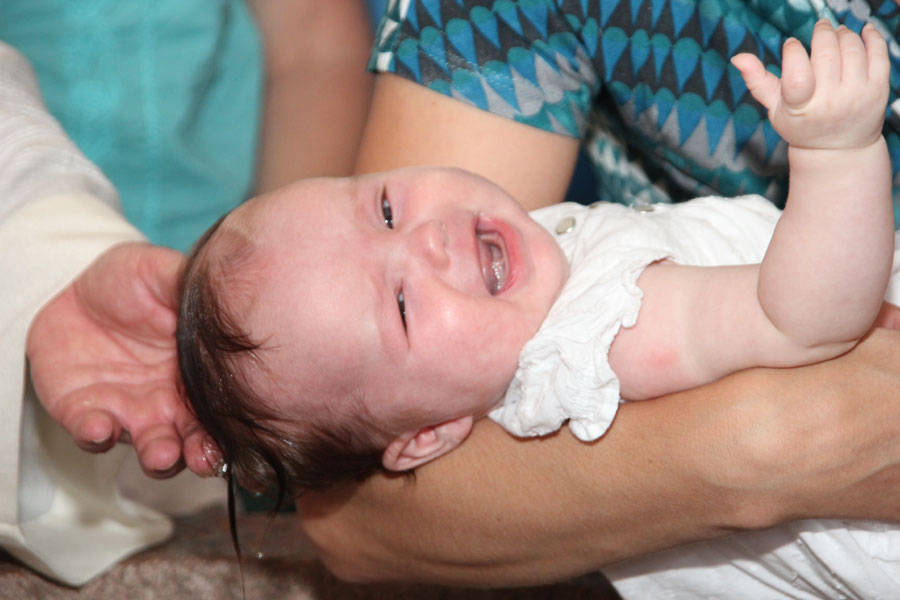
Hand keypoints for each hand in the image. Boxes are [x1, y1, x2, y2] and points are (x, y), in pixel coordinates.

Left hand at [26, 242, 217, 477]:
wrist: (75, 289)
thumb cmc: (131, 283)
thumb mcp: (164, 272)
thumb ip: (189, 284)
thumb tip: (225, 286)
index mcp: (199, 375)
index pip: (224, 409)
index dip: (234, 427)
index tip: (240, 434)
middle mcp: (172, 404)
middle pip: (197, 442)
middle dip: (202, 456)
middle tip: (204, 456)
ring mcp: (130, 413)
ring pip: (152, 449)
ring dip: (159, 456)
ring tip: (162, 453)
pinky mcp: (84, 414)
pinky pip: (92, 433)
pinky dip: (96, 435)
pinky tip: (98, 426)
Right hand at [732, 20, 888, 149]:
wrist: (840, 150)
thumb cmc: (803, 126)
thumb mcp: (776, 109)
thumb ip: (757, 81)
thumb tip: (737, 57)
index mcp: (801, 107)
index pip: (797, 72)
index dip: (793, 50)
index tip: (792, 46)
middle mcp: (831, 102)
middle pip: (827, 52)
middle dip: (822, 33)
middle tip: (820, 29)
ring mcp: (857, 95)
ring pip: (851, 48)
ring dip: (843, 33)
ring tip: (836, 33)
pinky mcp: (879, 89)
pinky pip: (878, 53)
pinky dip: (871, 36)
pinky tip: (862, 31)